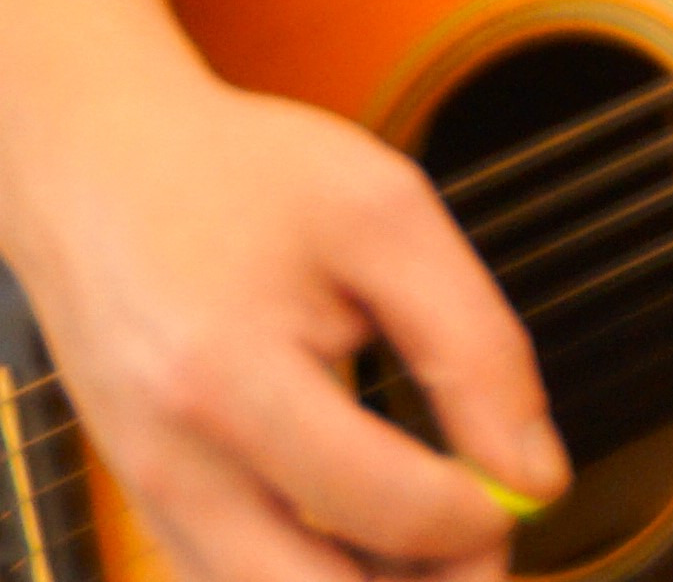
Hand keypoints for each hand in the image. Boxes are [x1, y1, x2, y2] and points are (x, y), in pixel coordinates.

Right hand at [0, 17, 561, 581]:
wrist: (99, 168)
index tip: (521, 485)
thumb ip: (476, 349)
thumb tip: (536, 475)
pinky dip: (314, 573)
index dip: (478, 519)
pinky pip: (234, 580)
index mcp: (227, 380)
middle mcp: (171, 463)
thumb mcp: (391, 219)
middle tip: (488, 534)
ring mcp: (148, 494)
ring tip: (440, 529)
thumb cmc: (241, 177)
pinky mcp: (148, 501)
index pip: (382, 507)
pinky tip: (377, 529)